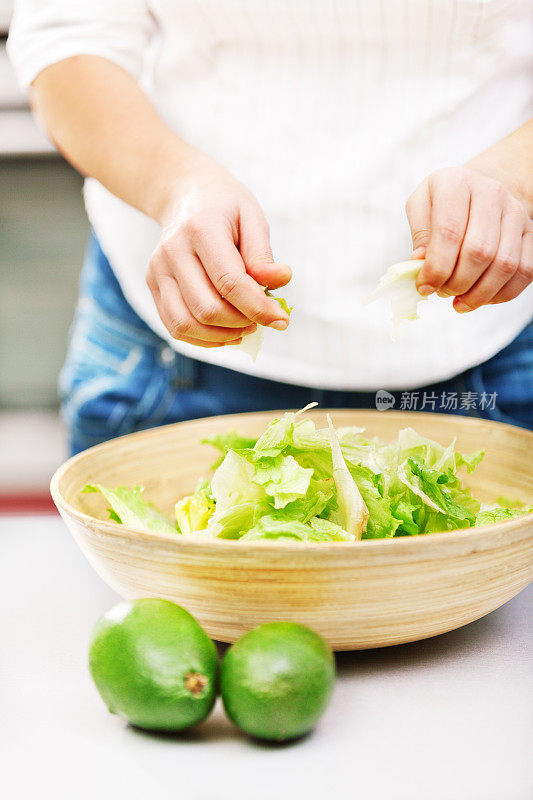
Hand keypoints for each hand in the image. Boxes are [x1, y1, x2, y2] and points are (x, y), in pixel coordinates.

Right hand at [147, 156, 290, 346]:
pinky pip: (175, 326)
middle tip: (263, 319)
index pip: (230, 282)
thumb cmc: (225, 207)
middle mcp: (172, 252)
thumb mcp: (251, 218)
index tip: (282, 320)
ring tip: (245, 327)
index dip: (258, 307)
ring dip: (222, 336)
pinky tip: (226, 331)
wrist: (184, 194)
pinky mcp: (153, 285)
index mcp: (200, 229)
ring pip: (186, 324)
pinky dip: (204, 338)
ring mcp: (157, 270)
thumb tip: (280, 282)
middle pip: (207, 309)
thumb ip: (262, 254)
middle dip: (242, 323)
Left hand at [406, 166, 532, 311]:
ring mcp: (516, 212)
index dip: (436, 268)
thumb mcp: (420, 207)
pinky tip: (481, 298)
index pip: (449, 232)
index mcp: (457, 183)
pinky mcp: (531, 232)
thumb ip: (419, 235)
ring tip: (459, 301)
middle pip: (479, 252)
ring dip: (479, 293)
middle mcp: (492, 193)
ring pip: (504, 265)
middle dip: (457, 283)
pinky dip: (502, 294)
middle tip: (442, 292)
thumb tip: (420, 264)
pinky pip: (525, 271)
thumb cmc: (443, 202)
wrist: (478, 189)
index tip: (424, 287)